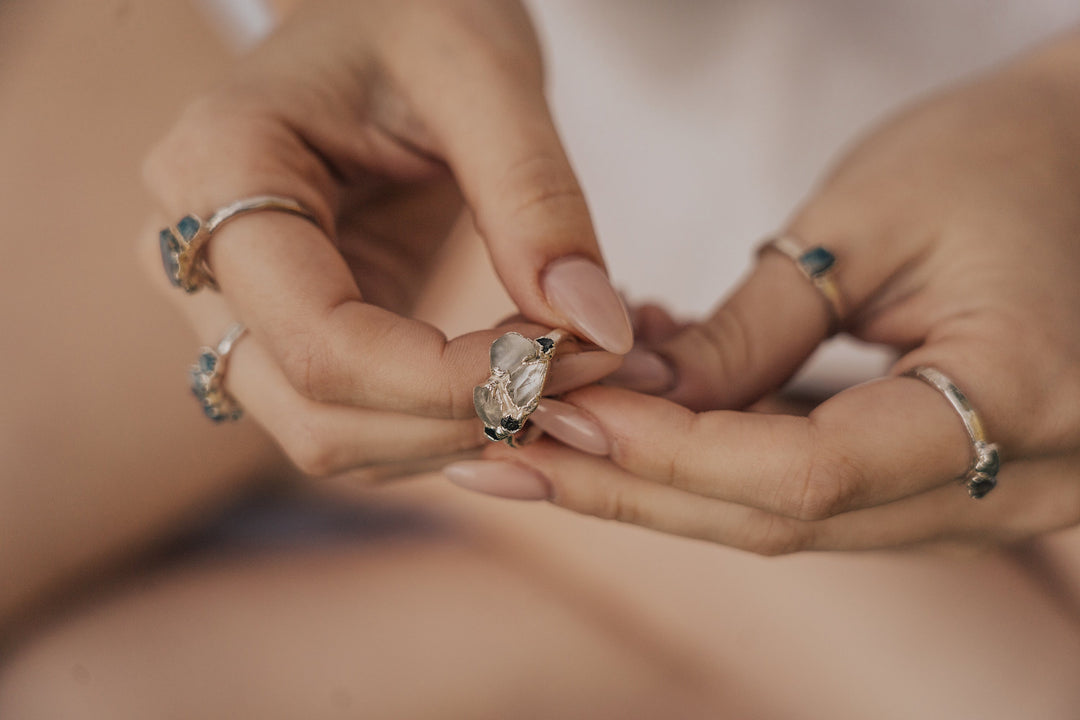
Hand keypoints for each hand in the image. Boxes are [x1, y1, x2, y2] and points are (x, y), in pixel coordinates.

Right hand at [142, 0, 630, 475]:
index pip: (322, 342)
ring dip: (457, 435)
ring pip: (334, 438)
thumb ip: (536, 199)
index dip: (447, 382)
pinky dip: (443, 423)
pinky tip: (515, 377)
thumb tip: (595, 330)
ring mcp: (234, 304)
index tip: (561, 362)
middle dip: (459, 421)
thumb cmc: (416, 11)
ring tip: (560, 374)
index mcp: (218, 169)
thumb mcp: (485, 73)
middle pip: (316, 415)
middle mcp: (198, 255)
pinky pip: (359, 421)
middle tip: (580, 379)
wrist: (378, 14)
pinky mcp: (286, 330)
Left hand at [448, 32, 1079, 550]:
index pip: (806, 472)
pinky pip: (812, 491)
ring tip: (542, 438)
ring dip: (659, 482)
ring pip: (788, 518)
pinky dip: (715, 463)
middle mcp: (1013, 480)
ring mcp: (982, 495)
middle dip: (634, 488)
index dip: (671, 453)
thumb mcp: (864, 220)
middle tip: (509, 453)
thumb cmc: (998, 154)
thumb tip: (635, 403)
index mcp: (1017, 397)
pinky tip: (631, 421)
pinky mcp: (944, 480)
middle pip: (785, 519)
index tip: (561, 411)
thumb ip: (752, 330)